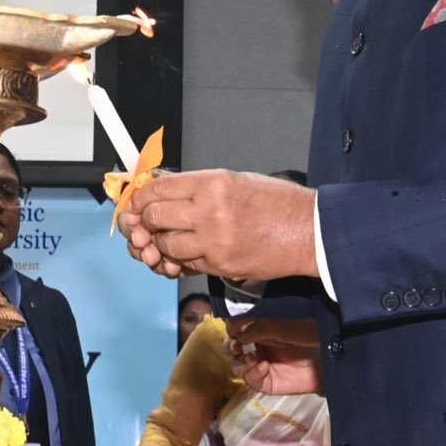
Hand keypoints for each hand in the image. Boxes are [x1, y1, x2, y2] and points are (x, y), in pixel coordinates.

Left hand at [122, 170, 316, 282]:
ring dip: (161, 245)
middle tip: (147, 224)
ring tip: (170, 240)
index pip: (158, 189)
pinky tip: (187, 254)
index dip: (140, 198)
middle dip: (145, 222)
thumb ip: (199, 186)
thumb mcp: (235, 180)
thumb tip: (165, 189)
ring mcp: (214, 242)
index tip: (136, 203)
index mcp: (212, 183)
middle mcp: (208, 211)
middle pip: (155, 217)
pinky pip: (187, 264)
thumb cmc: (278, 202)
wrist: (309, 230)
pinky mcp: (221, 265)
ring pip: (166, 246)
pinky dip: (181, 260)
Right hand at [227, 316, 323, 394]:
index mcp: (257, 333)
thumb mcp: (278, 328)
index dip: (231, 332)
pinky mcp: (267, 384)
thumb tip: (235, 333)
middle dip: (231, 348)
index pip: (235, 332)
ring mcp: (260, 367)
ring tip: (251, 358)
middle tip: (236, 347)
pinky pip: (252, 381)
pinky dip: (254, 373)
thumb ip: (256, 329)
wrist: (326, 357)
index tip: (231, 330)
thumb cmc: (306, 337)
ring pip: (237, 367)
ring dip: (240, 362)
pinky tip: (263, 366)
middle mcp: (256, 349)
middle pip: (232, 351)